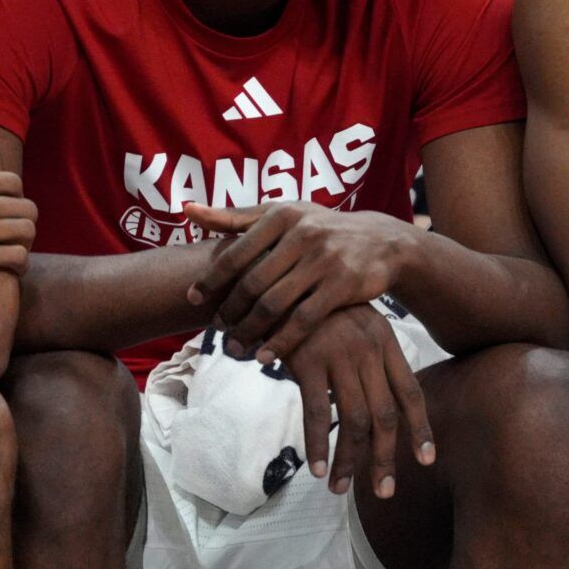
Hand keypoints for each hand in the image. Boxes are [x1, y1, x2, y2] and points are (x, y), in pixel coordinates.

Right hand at [0, 111, 35, 284]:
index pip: (14, 183)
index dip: (15, 198)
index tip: (4, 210)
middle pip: (28, 208)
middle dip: (23, 221)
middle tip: (11, 233)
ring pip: (28, 231)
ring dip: (25, 242)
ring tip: (12, 251)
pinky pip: (17, 258)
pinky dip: (20, 265)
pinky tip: (10, 270)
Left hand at [184, 203, 418, 364]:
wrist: (382, 242)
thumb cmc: (322, 228)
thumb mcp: (284, 214)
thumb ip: (236, 216)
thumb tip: (187, 210)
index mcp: (282, 215)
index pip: (236, 252)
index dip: (210, 279)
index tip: (193, 300)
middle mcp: (303, 234)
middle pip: (252, 283)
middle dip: (229, 311)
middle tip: (217, 330)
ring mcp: (324, 260)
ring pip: (274, 304)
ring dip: (249, 331)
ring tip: (235, 347)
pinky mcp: (343, 285)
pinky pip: (304, 320)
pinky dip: (281, 342)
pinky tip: (266, 358)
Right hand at [281, 302, 435, 497]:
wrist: (280, 275)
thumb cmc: (317, 308)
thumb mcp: (355, 326)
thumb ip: (370, 362)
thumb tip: (379, 405)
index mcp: (385, 341)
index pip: (411, 392)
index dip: (420, 428)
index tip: (426, 459)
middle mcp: (368, 349)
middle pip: (385, 414)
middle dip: (386, 457)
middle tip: (384, 491)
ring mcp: (339, 354)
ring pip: (353, 419)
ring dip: (349, 460)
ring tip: (341, 489)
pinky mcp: (307, 360)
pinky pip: (314, 412)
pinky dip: (317, 444)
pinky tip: (317, 469)